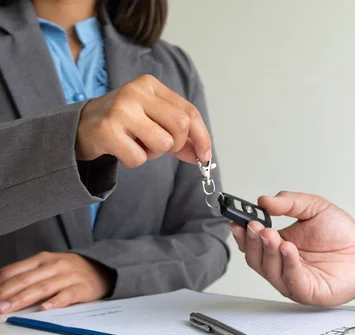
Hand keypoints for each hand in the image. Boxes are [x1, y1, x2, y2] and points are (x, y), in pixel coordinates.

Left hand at [0, 252, 114, 313]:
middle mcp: (55, 265)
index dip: (0, 282)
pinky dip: (55, 302)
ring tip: (9, 308)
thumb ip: (29, 273)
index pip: (16, 270)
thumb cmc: (72, 270)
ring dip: (23, 298)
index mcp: (43, 258)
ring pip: (43, 288)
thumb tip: (3, 287)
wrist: (104, 269)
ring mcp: (69, 276)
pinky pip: (67, 295)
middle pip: (26, 280)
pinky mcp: (82, 288)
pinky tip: (45, 308)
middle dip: (7, 293)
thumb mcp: (49, 265)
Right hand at [76, 74, 211, 166]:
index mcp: (150, 84)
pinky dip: (134, 160)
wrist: (80, 126)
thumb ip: (179, 135)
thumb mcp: (153, 120)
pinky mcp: (107, 130)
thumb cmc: (123, 123)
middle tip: (160, 147)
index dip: (202, 136)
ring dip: (153, 153)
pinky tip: (121, 148)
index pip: (189, 111)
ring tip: (137, 144)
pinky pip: (139, 158)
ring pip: (163, 143)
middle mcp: (136, 92)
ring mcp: (121, 109)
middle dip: (176, 144)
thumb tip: (202, 155)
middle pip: (181, 125)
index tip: (205, 156)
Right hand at [231, 191, 354, 305]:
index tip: (238, 221)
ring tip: (272, 234)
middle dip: (252, 241)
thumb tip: (264, 200)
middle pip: (255, 257)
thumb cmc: (342, 235)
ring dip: (267, 251)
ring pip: (268, 270)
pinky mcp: (306, 291)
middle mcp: (282, 263)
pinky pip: (290, 280)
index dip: (242, 233)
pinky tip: (288, 248)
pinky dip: (287, 264)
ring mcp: (292, 279)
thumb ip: (290, 202)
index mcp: (280, 243)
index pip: (252, 241)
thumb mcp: (315, 207)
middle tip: (256, 227)